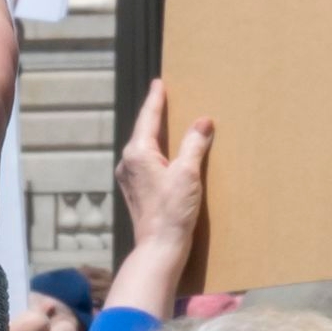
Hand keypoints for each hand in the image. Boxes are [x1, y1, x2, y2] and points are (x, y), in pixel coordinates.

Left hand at [109, 81, 213, 321]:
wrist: (159, 247)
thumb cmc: (171, 211)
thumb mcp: (187, 173)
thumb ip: (194, 144)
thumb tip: (203, 122)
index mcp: (138, 153)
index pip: (148, 118)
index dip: (156, 99)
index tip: (159, 83)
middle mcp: (128, 163)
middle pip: (144, 132)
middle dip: (155, 115)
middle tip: (166, 97)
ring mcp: (130, 179)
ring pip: (145, 148)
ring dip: (157, 135)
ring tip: (170, 123)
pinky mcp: (137, 191)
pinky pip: (147, 162)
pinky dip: (158, 152)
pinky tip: (169, 154)